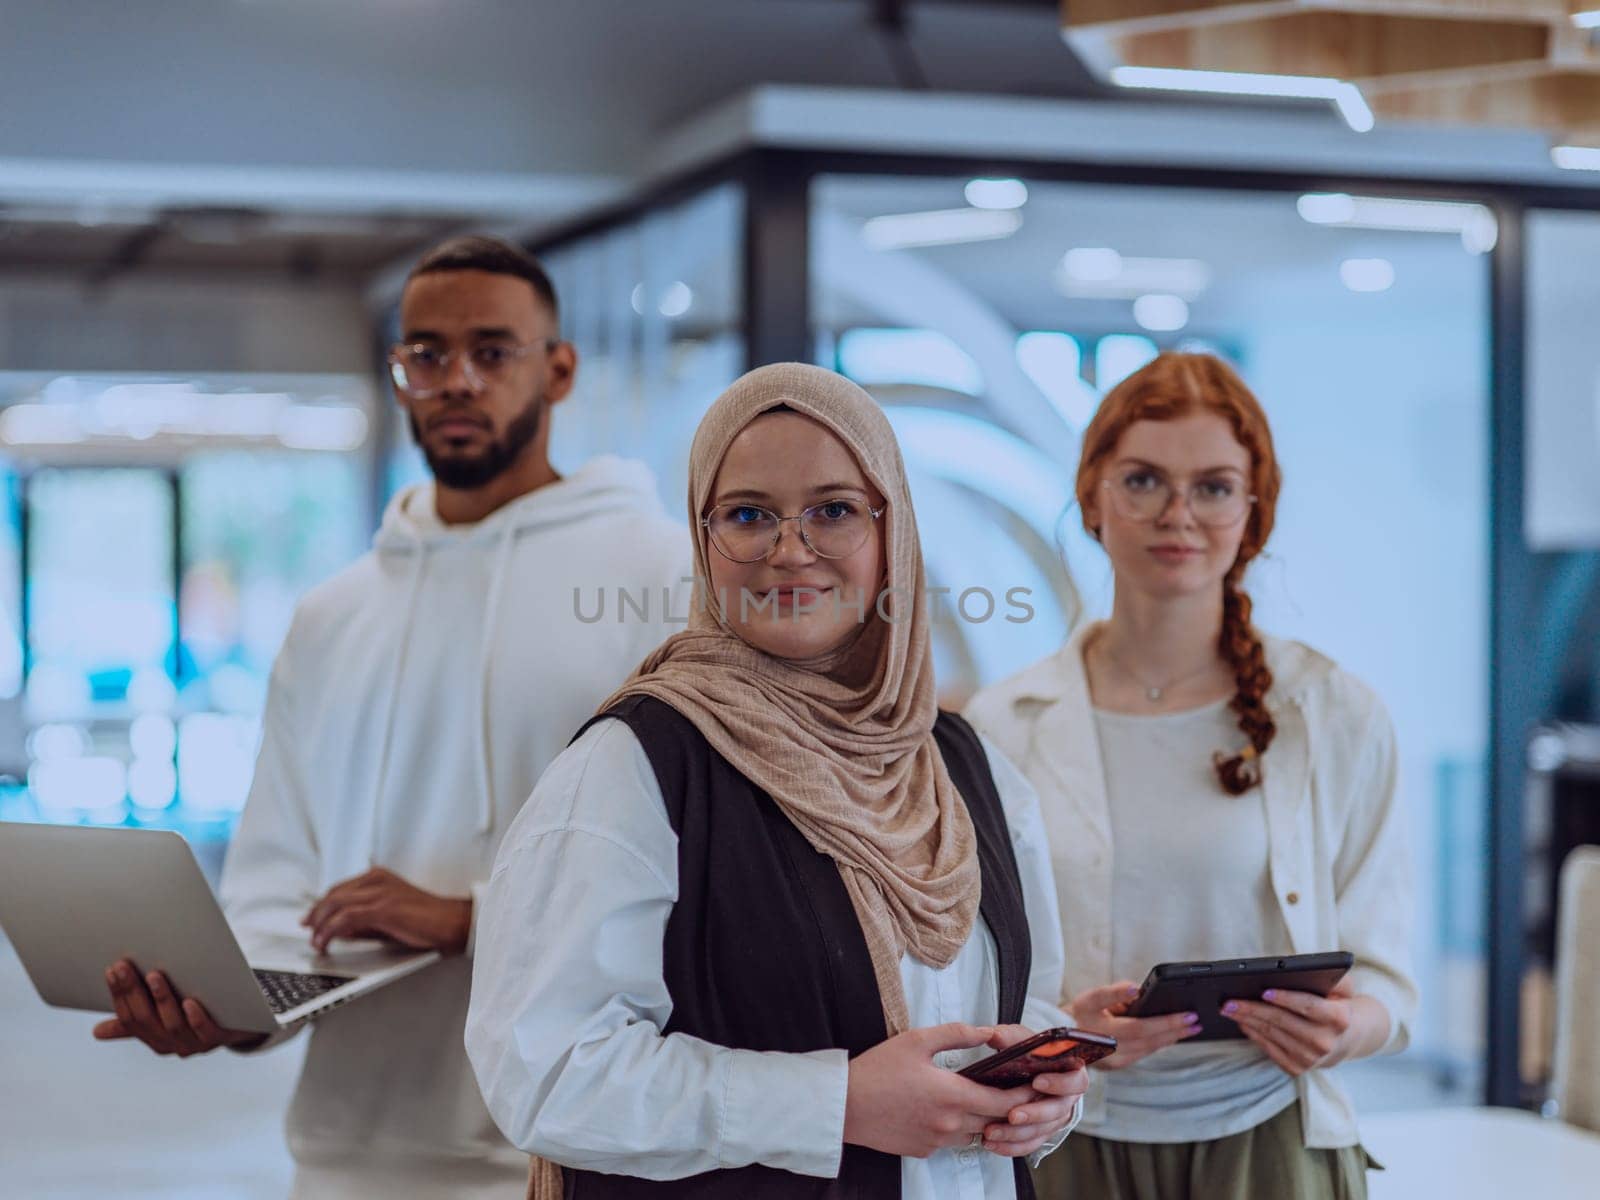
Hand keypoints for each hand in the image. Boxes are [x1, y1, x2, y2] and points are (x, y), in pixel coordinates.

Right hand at [92, 959, 263, 1055]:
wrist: (243, 1024)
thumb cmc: (197, 1013)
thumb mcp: (165, 1015)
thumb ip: (136, 1020)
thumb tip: (97, 1032)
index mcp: (153, 1037)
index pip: (129, 1017)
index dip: (118, 994)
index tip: (112, 968)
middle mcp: (171, 1044)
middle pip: (147, 1019)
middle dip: (133, 991)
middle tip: (124, 965)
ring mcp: (195, 1044)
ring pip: (174, 1025)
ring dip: (162, 999)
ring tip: (155, 975)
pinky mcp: (221, 1037)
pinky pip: (205, 1031)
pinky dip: (196, 1018)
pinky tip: (190, 1001)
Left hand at [302, 867, 471, 954]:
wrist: (451, 922)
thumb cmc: (426, 921)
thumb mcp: (389, 918)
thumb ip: (364, 922)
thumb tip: (339, 931)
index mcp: (379, 877)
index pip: (340, 889)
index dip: (321, 905)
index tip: (311, 919)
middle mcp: (377, 879)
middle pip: (333, 895)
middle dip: (316, 915)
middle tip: (308, 932)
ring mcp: (379, 892)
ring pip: (335, 905)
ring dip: (320, 926)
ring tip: (316, 942)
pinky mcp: (382, 907)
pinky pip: (345, 918)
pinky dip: (330, 931)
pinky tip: (326, 942)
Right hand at [844, 1023, 1037, 1158]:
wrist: (845, 1105)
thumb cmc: (877, 1070)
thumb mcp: (917, 1040)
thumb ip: (957, 1034)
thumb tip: (986, 1031)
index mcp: (953, 1095)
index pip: (1004, 1103)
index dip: (1023, 1096)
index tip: (1034, 1086)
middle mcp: (950, 1123)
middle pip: (994, 1121)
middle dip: (1008, 1107)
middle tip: (1014, 1090)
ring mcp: (936, 1141)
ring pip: (974, 1133)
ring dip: (981, 1118)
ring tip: (979, 1098)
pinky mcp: (922, 1150)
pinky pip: (950, 1141)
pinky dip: (956, 1127)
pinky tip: (944, 1110)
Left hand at [974, 1025, 1089, 1157]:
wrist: (1025, 1070)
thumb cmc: (1029, 1053)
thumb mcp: (1022, 1038)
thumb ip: (1011, 1037)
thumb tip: (993, 1035)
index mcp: (1071, 1073)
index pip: (1075, 1080)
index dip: (1059, 1082)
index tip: (1037, 1081)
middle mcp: (1067, 1098)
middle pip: (1057, 1111)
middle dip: (1034, 1114)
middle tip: (1012, 1115)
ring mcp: (1055, 1118)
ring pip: (1041, 1131)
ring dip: (1016, 1134)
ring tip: (992, 1131)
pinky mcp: (1041, 1133)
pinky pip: (1029, 1145)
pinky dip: (1010, 1146)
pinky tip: (992, 1143)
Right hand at [1068, 982, 1201, 1068]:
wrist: (1063, 1039)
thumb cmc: (1079, 1013)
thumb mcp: (1090, 997)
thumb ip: (1113, 993)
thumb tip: (1136, 990)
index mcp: (1098, 1027)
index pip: (1138, 1026)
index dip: (1163, 1021)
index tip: (1186, 1013)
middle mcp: (1107, 1047)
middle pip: (1147, 1038)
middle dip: (1174, 1028)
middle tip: (1195, 1019)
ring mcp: (1114, 1060)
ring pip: (1148, 1048)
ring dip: (1172, 1037)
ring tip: (1192, 1026)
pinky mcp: (1119, 1065)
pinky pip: (1145, 1053)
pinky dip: (1160, 1043)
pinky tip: (1173, 1035)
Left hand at [1221, 980, 1387, 1075]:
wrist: (1345, 1039)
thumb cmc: (1336, 1004)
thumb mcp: (1343, 988)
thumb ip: (1333, 976)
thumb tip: (1306, 969)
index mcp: (1339, 1019)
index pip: (1309, 1006)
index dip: (1286, 999)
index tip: (1264, 991)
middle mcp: (1325, 1042)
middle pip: (1282, 1022)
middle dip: (1253, 1009)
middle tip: (1229, 1000)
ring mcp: (1311, 1058)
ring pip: (1272, 1035)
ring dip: (1247, 1020)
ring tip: (1228, 1008)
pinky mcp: (1297, 1068)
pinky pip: (1269, 1049)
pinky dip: (1253, 1035)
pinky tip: (1242, 1023)